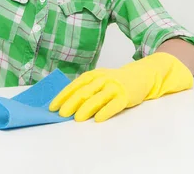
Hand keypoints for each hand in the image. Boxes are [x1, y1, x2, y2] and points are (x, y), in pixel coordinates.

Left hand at [49, 52, 192, 121]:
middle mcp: (102, 79)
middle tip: (61, 114)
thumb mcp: (99, 80)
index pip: (75, 85)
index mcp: (93, 75)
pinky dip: (105, 111)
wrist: (141, 75)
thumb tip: (65, 104)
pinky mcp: (125, 96)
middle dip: (71, 103)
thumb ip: (85, 89)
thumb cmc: (115, 81)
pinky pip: (114, 104)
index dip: (63, 96)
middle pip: (84, 91)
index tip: (52, 107)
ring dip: (86, 108)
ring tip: (77, 119)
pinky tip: (98, 119)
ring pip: (97, 98)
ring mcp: (114, 87)